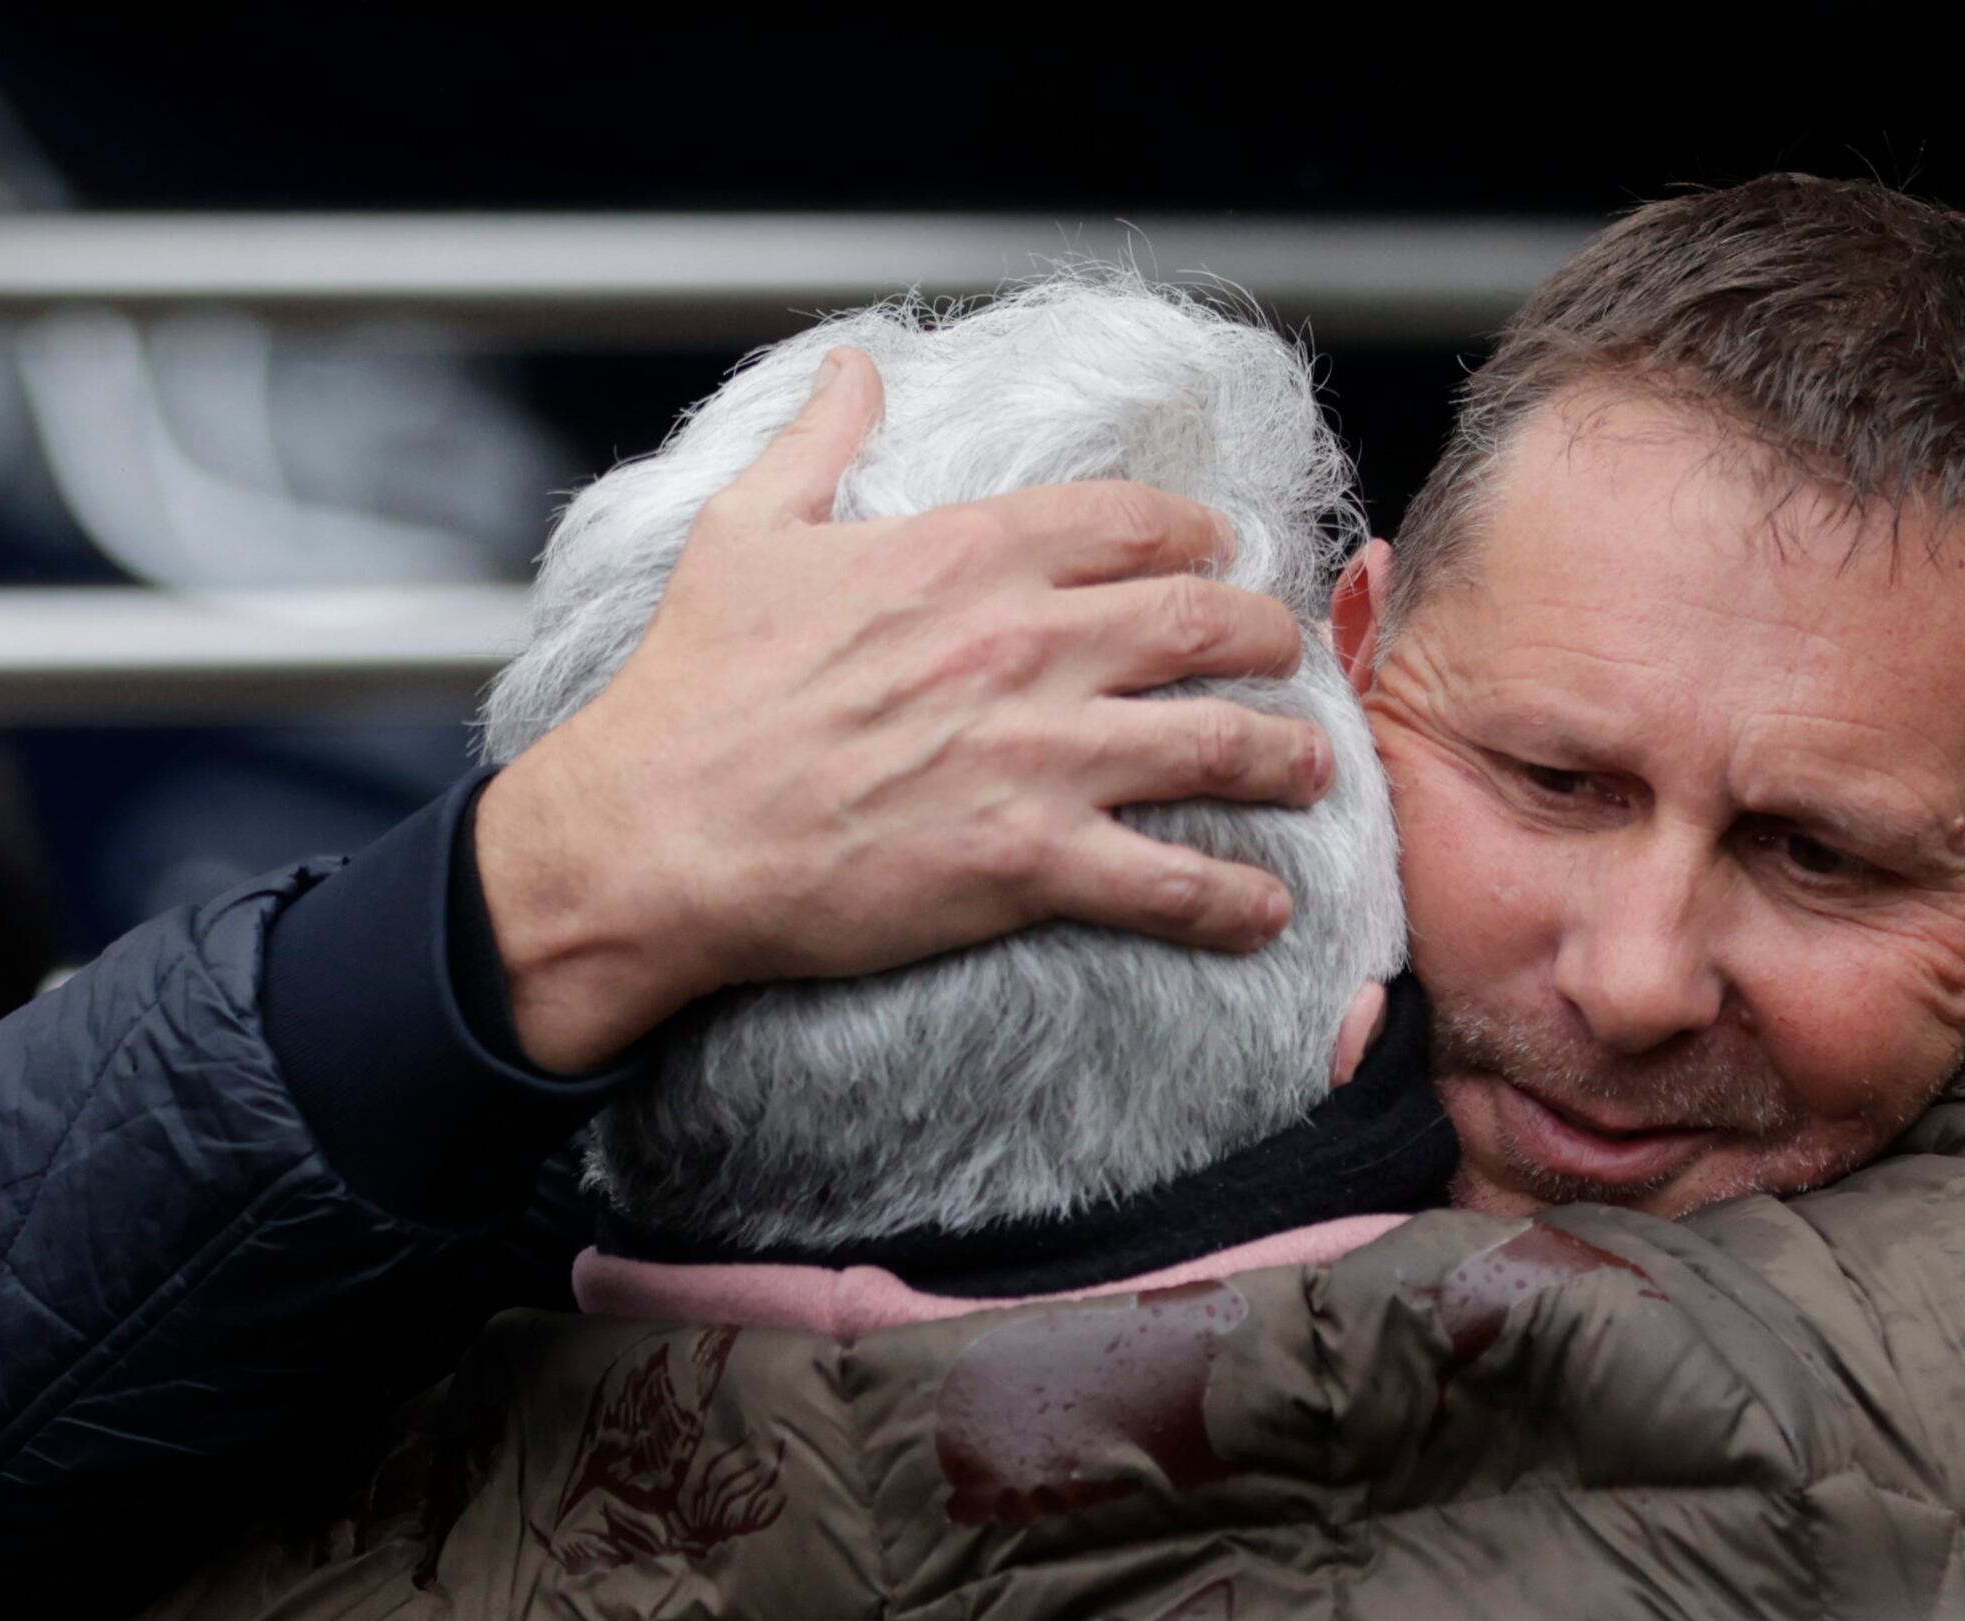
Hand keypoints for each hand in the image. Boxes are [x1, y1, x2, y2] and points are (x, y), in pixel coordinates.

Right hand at [473, 343, 1330, 1073]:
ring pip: (1215, 743)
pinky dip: (1233, 899)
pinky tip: (1267, 908)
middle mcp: (1021, 643)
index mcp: (963, 554)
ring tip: (1307, 768)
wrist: (656, 832)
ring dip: (1282, 756)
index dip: (1200, 537)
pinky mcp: (1029, 862)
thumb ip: (817, 441)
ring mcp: (1035, 756)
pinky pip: (1170, 882)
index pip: (1131, 523)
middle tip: (1290, 656)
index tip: (1225, 555)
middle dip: (1270, 637)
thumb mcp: (745, 529)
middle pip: (1204, 622)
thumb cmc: (692, 690)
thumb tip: (851, 367)